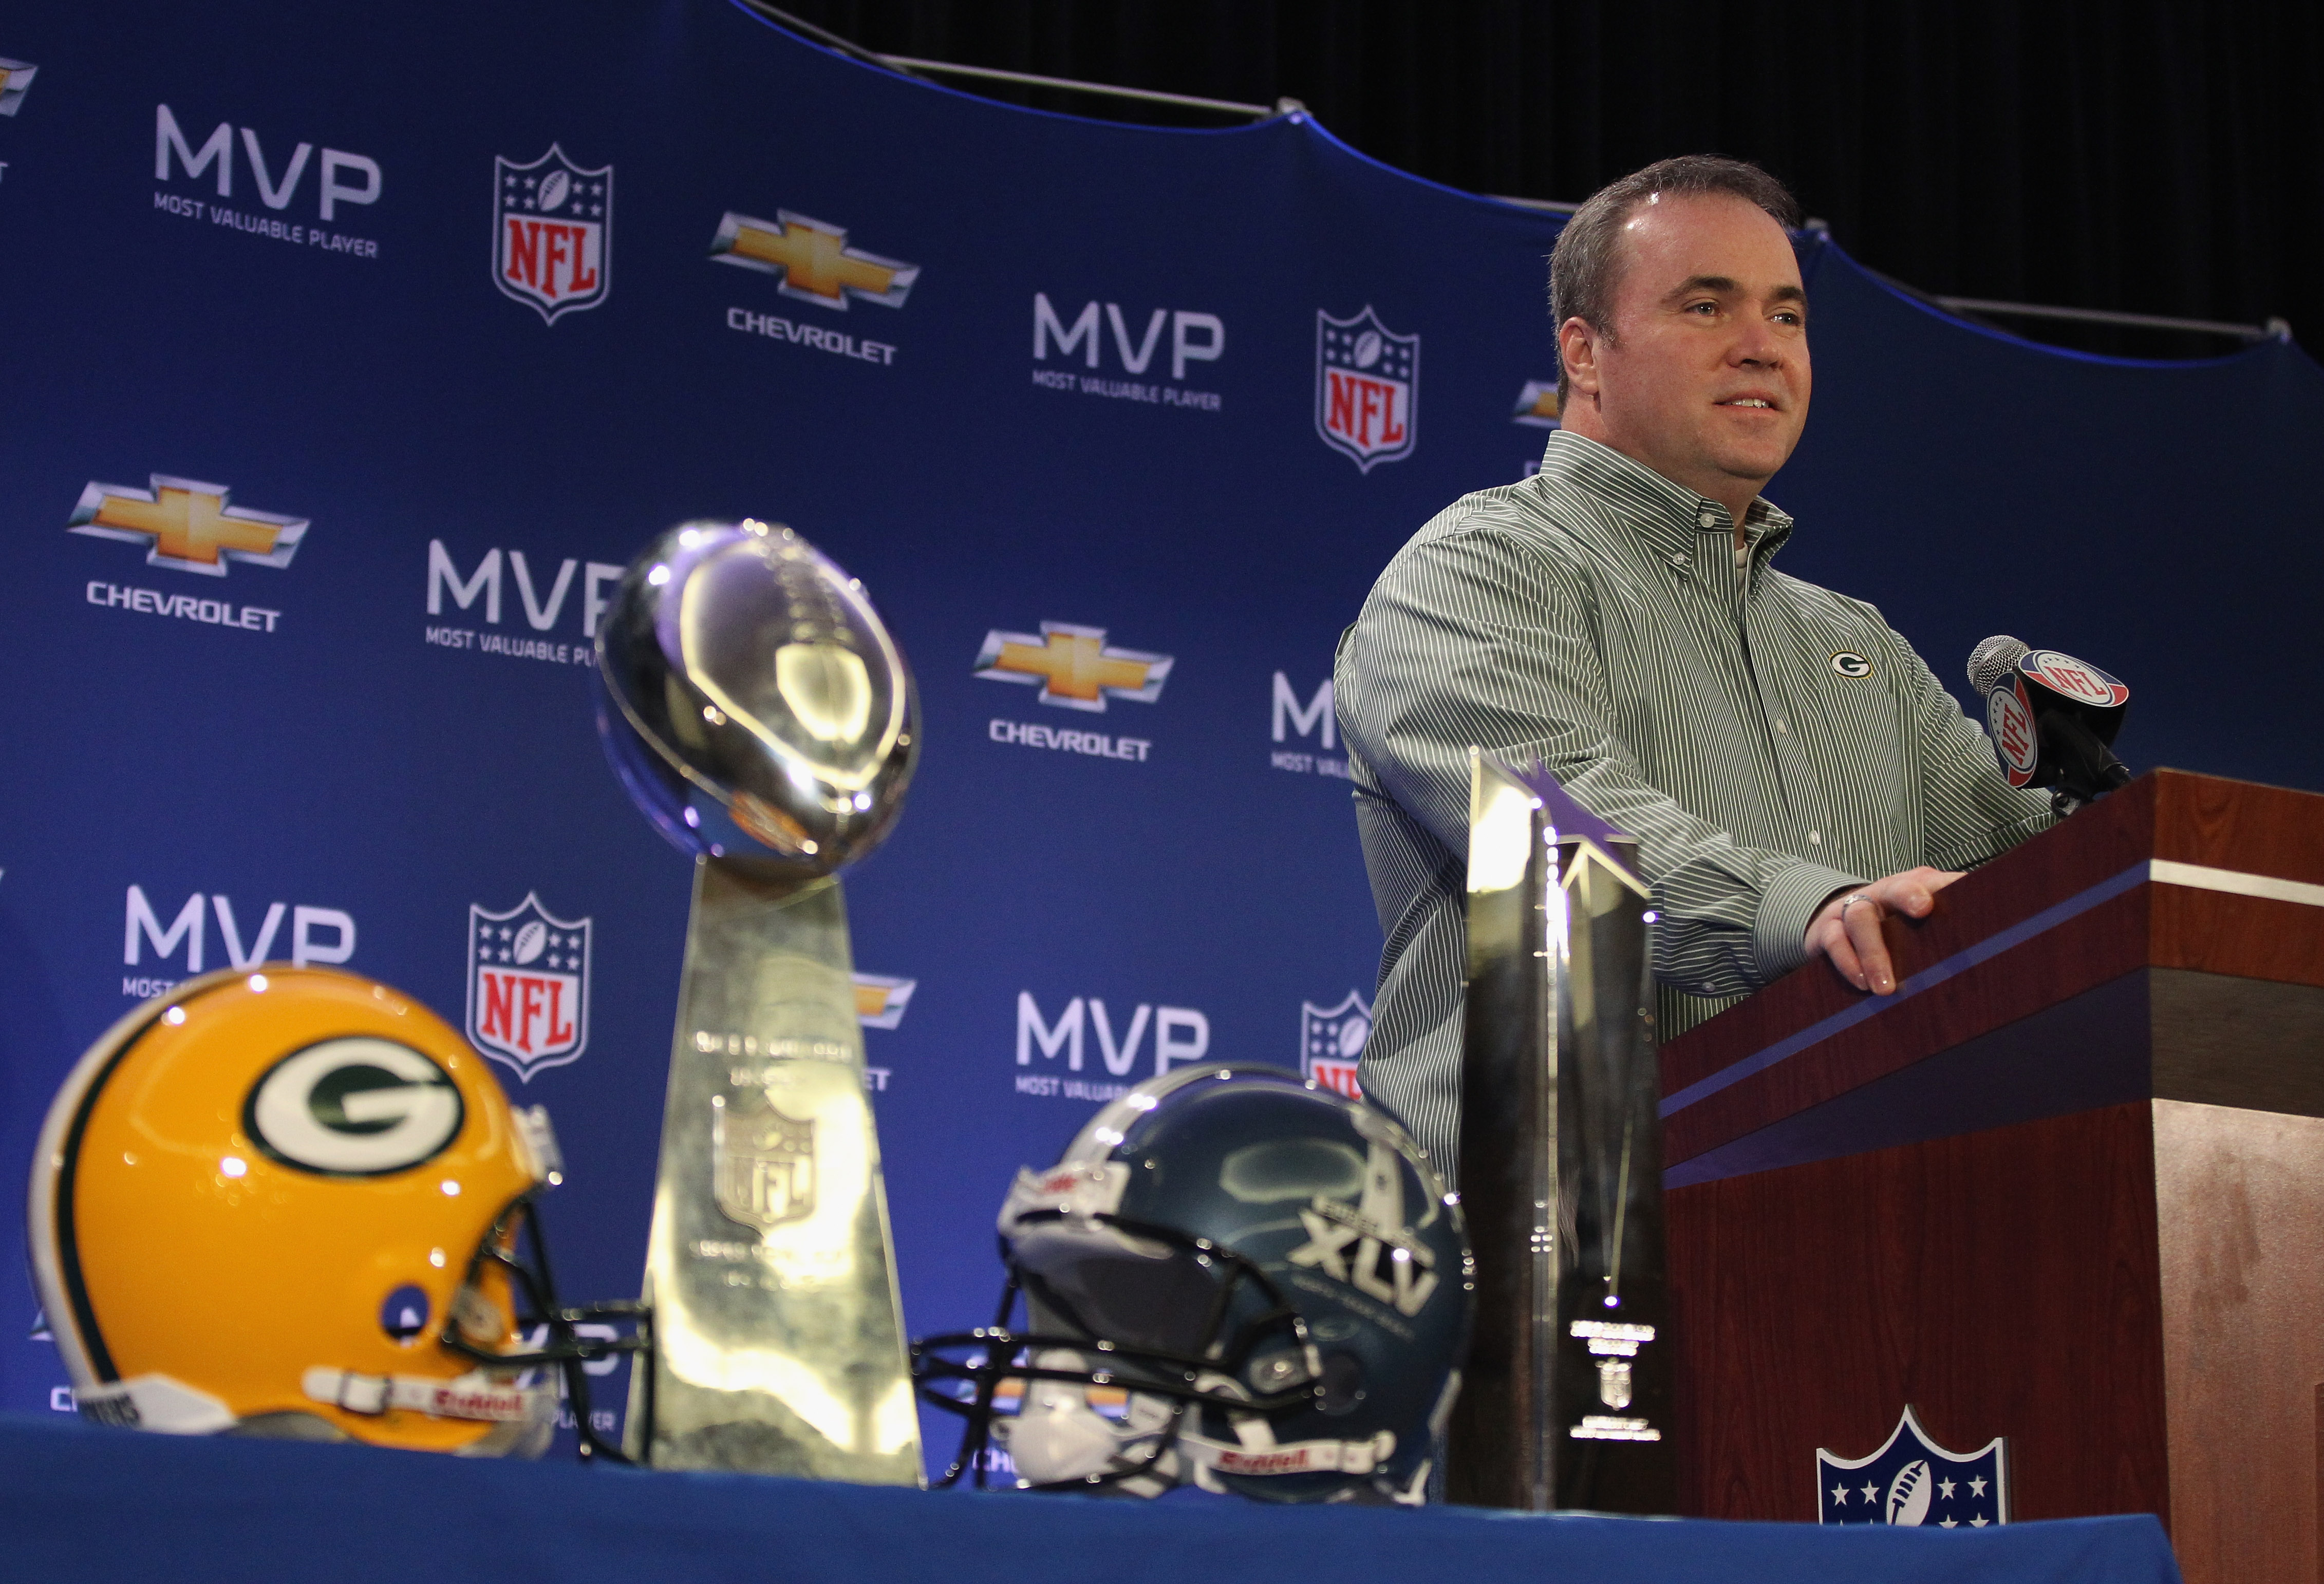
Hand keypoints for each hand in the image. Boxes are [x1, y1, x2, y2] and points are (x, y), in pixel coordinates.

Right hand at [1804, 867, 1962, 994]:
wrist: (1835, 928)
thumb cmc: (1890, 930)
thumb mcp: (1922, 925)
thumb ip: (1952, 925)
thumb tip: (2003, 933)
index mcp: (1912, 888)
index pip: (1932, 880)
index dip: (1947, 883)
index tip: (1961, 892)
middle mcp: (1882, 894)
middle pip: (1895, 887)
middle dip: (1908, 895)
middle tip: (1923, 909)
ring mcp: (1852, 909)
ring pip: (1860, 918)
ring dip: (1874, 952)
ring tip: (1885, 987)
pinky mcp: (1827, 930)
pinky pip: (1833, 941)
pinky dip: (1847, 962)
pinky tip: (1861, 983)